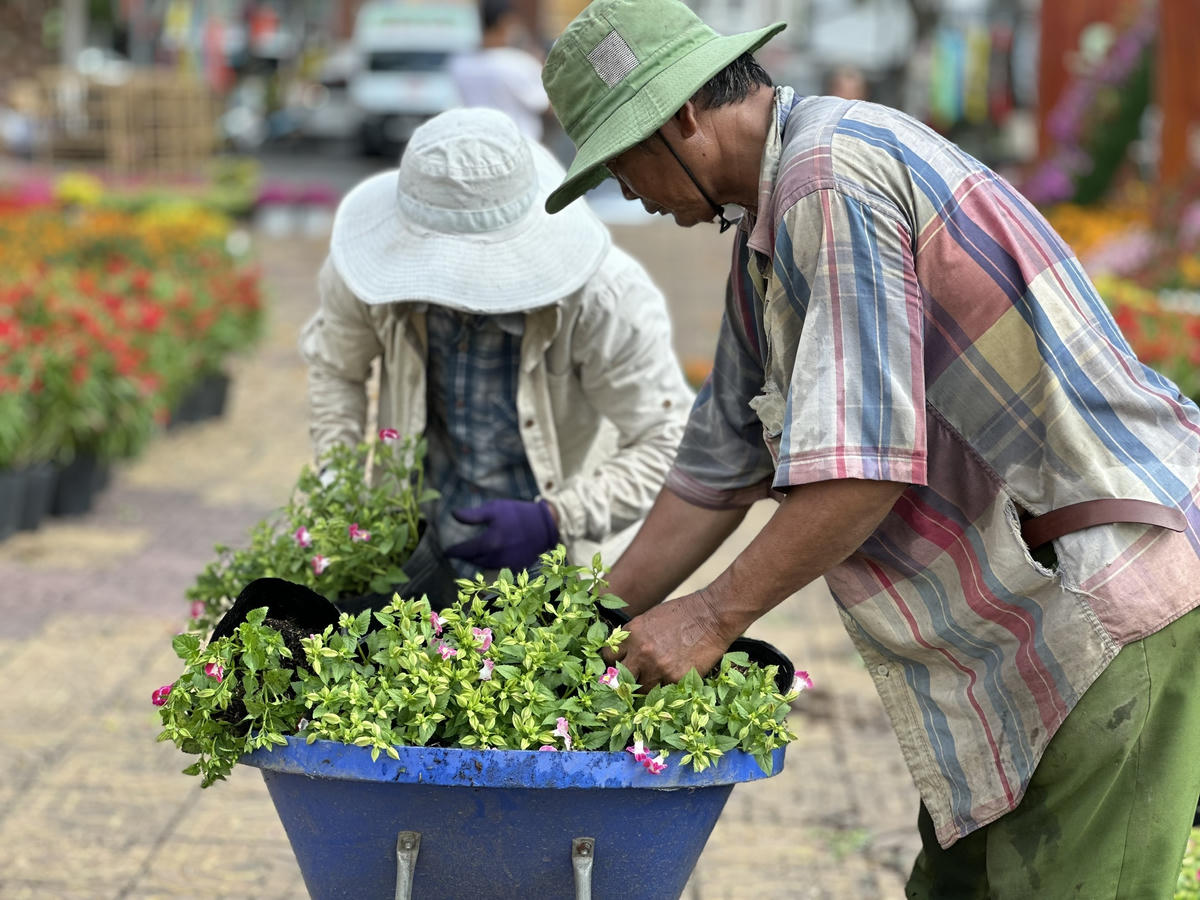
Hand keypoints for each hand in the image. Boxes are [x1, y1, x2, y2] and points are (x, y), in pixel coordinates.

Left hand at [444, 499, 558, 570]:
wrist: (545, 525)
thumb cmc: (517, 514)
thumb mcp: (494, 509)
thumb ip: (472, 515)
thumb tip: (453, 515)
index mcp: (488, 543)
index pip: (464, 551)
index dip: (453, 551)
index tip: (446, 552)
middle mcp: (495, 557)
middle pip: (473, 560)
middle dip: (465, 556)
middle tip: (459, 552)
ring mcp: (506, 564)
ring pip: (484, 566)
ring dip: (476, 560)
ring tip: (473, 554)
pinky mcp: (515, 567)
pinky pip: (497, 568)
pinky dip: (490, 563)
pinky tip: (490, 556)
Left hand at [604, 588, 733, 688]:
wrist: (712, 616)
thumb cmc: (682, 614)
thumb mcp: (650, 619)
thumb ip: (634, 637)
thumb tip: (624, 655)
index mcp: (632, 634)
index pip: (608, 657)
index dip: (613, 663)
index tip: (619, 667)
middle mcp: (641, 652)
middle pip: (621, 678)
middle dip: (625, 681)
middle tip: (633, 681)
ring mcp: (658, 667)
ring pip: (642, 690)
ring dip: (647, 687)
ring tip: (657, 680)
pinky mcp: (676, 679)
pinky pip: (664, 692)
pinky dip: (666, 688)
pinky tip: (673, 678)